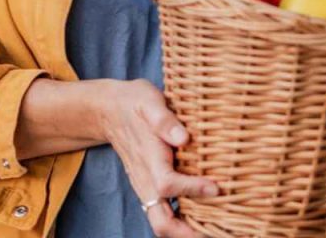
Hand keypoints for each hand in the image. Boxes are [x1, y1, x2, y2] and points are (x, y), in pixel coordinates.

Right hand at [99, 80, 218, 237]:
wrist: (109, 110)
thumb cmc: (134, 103)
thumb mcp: (149, 101)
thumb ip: (164, 120)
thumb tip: (183, 138)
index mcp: (148, 158)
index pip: (167, 184)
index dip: (192, 189)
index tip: (216, 188)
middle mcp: (145, 179)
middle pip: (160, 221)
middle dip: (186, 233)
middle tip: (216, 232)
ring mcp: (145, 186)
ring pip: (161, 221)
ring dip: (185, 231)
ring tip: (214, 231)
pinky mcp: (149, 187)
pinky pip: (162, 213)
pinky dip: (181, 222)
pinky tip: (202, 218)